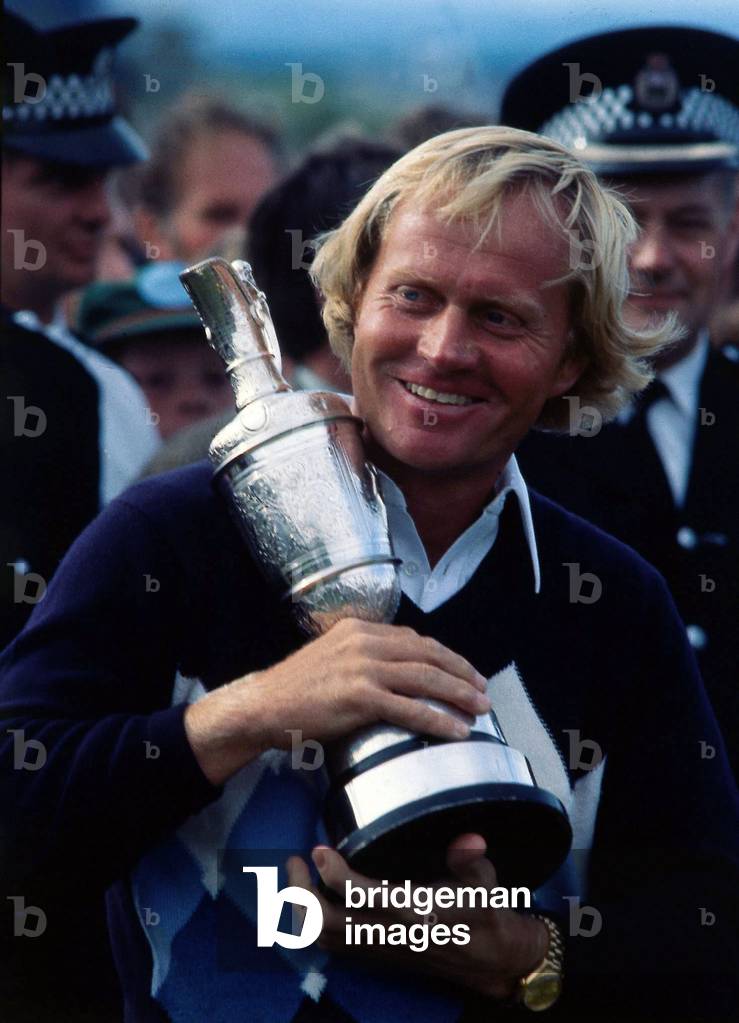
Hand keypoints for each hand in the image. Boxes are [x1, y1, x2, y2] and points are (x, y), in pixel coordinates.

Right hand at [185, 619, 489, 784]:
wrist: (264, 705)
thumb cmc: (296, 688)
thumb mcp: (333, 656)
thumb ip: (364, 656)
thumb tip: (396, 670)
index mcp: (360, 629)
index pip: (416, 639)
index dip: (447, 656)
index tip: (465, 671)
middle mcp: (365, 642)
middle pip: (428, 654)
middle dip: (461, 673)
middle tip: (483, 691)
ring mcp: (363, 668)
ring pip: (425, 678)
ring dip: (458, 694)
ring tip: (480, 708)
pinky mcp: (360, 697)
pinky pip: (410, 708)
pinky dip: (438, 719)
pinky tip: (456, 730)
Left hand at [287, 833, 548, 1001]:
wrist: (493, 961)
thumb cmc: (487, 915)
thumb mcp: (487, 884)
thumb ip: (471, 862)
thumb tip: (468, 840)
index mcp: (415, 914)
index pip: (364, 898)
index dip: (335, 875)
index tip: (319, 849)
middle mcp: (392, 934)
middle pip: (329, 924)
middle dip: (302, 894)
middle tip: (294, 861)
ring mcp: (382, 948)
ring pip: (326, 938)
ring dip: (302, 910)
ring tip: (297, 876)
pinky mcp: (379, 954)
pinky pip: (334, 946)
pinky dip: (314, 925)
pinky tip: (312, 899)